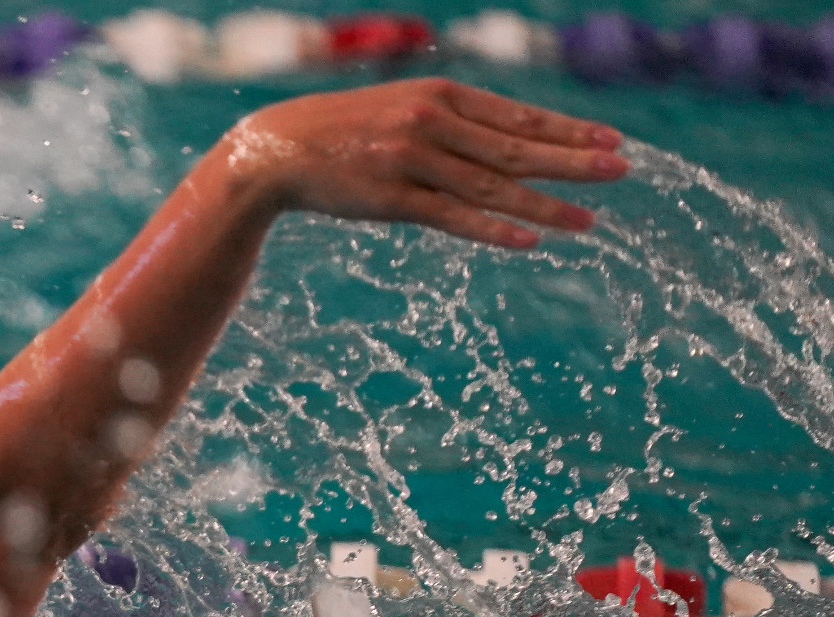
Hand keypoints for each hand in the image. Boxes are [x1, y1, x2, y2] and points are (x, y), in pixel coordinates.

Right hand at [223, 79, 628, 247]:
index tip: (612, 141)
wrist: (277, 150)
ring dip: (545, 205)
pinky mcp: (391, 198)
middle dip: (573, 162)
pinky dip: (493, 228)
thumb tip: (505, 140)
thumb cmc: (344, 133)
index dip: (568, 130)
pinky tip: (529, 239)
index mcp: (441, 97)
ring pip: (492, 186)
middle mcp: (432, 123)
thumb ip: (450, 122)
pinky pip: (452, 216)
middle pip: (516, 148)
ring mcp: (412, 161)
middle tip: (621, 171)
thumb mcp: (402, 111)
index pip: (518, 116)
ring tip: (588, 220)